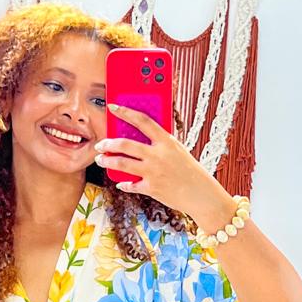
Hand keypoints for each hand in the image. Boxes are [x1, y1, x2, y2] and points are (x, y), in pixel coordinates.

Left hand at [94, 102, 222, 217]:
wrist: (200, 194)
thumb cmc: (189, 170)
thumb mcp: (177, 150)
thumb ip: (160, 143)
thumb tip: (139, 137)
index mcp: (166, 141)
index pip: (142, 120)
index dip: (125, 112)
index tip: (113, 107)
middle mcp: (158, 155)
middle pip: (125, 144)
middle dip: (108, 143)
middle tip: (101, 144)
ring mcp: (153, 172)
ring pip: (122, 164)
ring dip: (107, 161)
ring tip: (100, 160)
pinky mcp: (151, 188)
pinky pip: (130, 185)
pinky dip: (124, 184)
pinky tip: (120, 182)